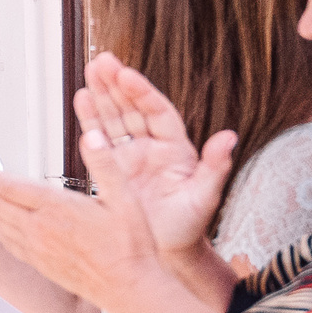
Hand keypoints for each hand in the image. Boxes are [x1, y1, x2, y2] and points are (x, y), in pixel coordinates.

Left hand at [0, 157, 159, 307]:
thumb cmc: (130, 245)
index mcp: (56, 208)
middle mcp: (39, 228)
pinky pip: (8, 241)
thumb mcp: (126, 199)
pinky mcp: (39, 262)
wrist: (128, 290)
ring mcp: (37, 248)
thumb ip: (106, 164)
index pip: (8, 186)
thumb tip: (93, 135)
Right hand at [74, 50, 236, 262]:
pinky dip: (90, 119)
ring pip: (115, 118)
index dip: (142, 93)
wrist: (166, 252)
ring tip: (90, 70)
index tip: (127, 75)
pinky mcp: (113, 168)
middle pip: (133, 108)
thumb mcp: (205, 197)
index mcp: (176, 149)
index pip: (158, 112)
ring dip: (102, 94)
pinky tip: (81, 99)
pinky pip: (100, 138)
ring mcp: (131, 156)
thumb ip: (215, 166)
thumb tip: (229, 137)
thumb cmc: (189, 227)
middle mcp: (152, 147)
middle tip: (103, 60)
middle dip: (118, 84)